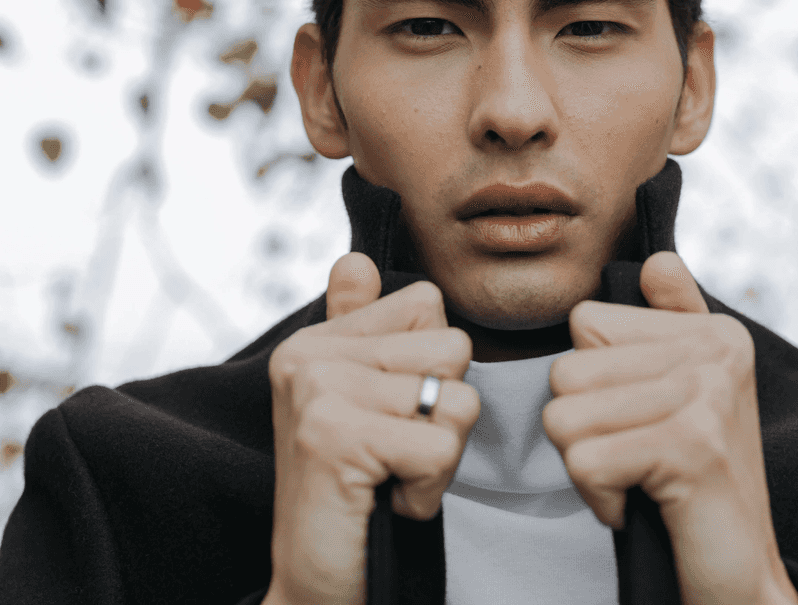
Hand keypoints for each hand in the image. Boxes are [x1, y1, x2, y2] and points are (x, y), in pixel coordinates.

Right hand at [264, 253, 480, 604]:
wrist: (312, 587)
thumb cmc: (352, 492)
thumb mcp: (359, 401)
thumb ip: (357, 325)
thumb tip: (355, 258)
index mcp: (319, 339)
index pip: (428, 303)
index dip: (434, 367)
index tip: (392, 415)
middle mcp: (309, 353)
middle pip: (452, 348)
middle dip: (442, 414)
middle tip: (392, 453)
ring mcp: (317, 391)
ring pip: (455, 398)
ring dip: (438, 455)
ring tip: (388, 476)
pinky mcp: (333, 436)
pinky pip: (441, 447)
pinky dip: (428, 490)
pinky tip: (386, 502)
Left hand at [542, 251, 797, 604]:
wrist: (742, 578)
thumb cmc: (696, 484)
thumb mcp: (686, 393)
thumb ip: (670, 320)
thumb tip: (657, 260)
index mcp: (712, 330)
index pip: (585, 322)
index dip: (592, 381)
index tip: (638, 418)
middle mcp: (716, 350)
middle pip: (566, 369)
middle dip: (582, 428)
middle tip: (635, 458)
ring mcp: (707, 394)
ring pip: (564, 415)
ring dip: (586, 464)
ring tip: (638, 479)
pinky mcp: (692, 446)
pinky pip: (584, 460)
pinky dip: (599, 498)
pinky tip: (640, 506)